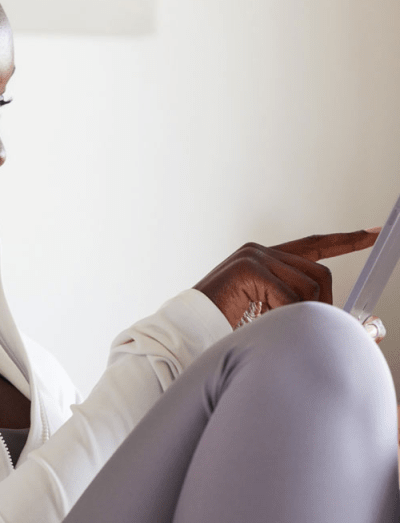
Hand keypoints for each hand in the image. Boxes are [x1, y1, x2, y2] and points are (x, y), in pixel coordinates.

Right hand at [194, 230, 379, 327]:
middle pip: (318, 273)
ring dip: (300, 315)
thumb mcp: (272, 315)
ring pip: (307, 287)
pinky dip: (284, 318)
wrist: (188, 329)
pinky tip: (266, 325)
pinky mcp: (249, 268)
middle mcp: (260, 251)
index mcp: (264, 258)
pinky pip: (289, 298)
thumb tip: (353, 326)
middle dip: (325, 304)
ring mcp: (254, 256)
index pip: (314, 245)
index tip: (373, 232)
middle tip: (316, 328)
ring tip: (275, 328)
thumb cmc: (224, 325)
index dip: (346, 240)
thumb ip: (302, 310)